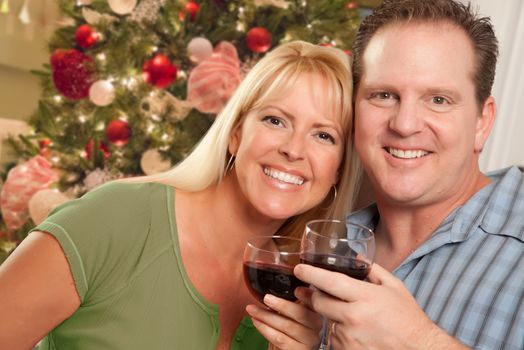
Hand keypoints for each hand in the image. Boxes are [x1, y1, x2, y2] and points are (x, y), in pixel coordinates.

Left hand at [246, 288, 321, 349]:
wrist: (291, 347)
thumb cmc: (291, 328)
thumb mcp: (293, 312)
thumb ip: (290, 301)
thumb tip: (274, 288)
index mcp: (316, 311)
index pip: (314, 301)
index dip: (307, 295)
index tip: (296, 290)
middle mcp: (316, 326)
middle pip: (300, 314)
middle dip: (281, 305)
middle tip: (266, 298)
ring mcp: (309, 340)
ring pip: (287, 325)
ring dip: (266, 316)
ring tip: (252, 309)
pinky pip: (279, 338)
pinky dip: (265, 329)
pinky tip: (256, 322)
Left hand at [294, 263, 468, 349]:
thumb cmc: (408, 319)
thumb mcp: (395, 287)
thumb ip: (373, 269)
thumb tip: (357, 256)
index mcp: (365, 297)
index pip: (330, 282)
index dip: (311, 274)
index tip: (299, 269)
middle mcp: (354, 317)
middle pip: (320, 302)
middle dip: (314, 295)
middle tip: (314, 291)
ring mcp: (349, 337)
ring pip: (327, 320)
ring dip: (332, 315)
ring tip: (353, 317)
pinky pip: (334, 337)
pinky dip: (340, 332)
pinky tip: (356, 331)